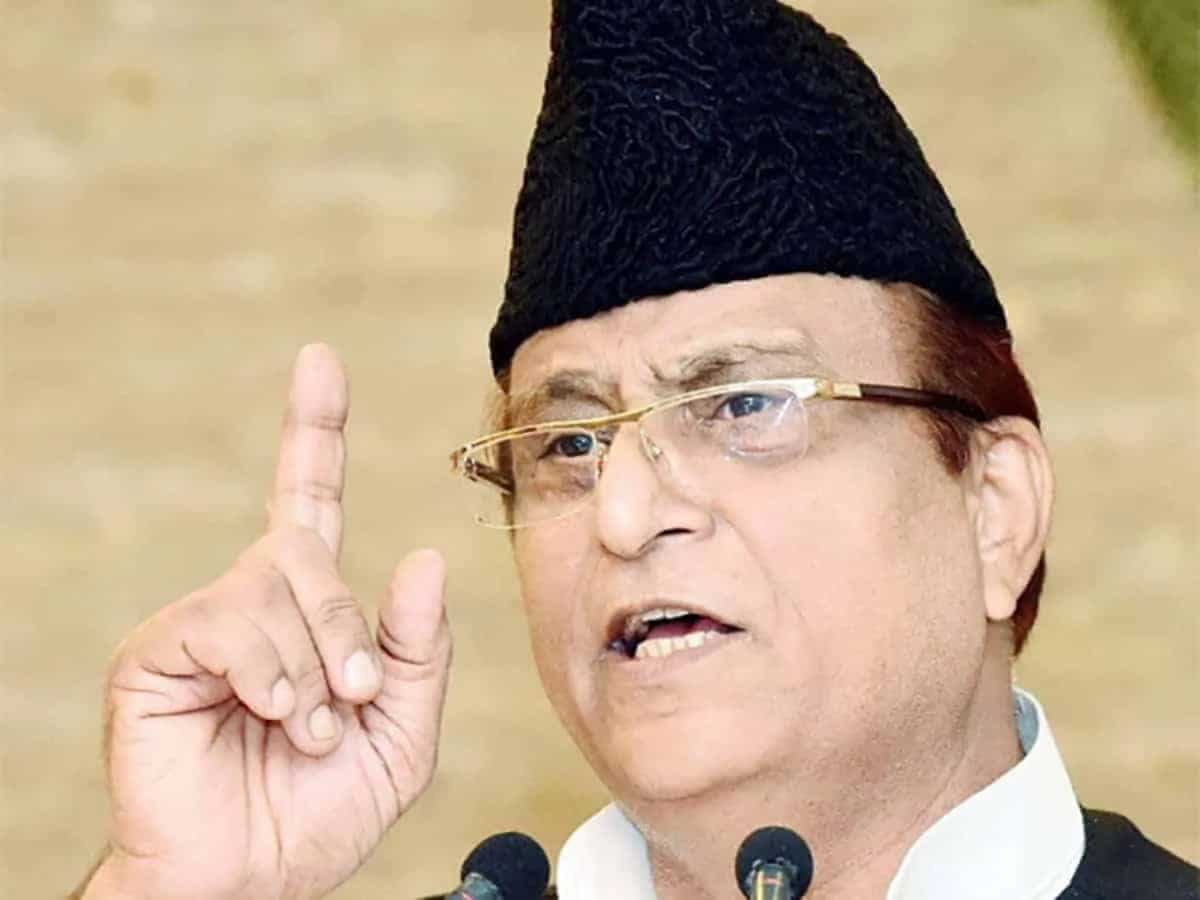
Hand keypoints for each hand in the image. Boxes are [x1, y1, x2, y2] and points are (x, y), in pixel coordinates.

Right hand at [86, 344, 451, 898]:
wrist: (250, 880)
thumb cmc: (320, 808)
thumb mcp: (402, 732)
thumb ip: (416, 651)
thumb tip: (419, 557)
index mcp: (308, 609)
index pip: (308, 498)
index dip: (314, 430)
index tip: (320, 362)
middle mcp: (253, 599)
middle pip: (310, 550)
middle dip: (347, 630)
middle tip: (353, 700)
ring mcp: (204, 622)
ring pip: (277, 586)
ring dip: (315, 668)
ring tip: (305, 727)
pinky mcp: (159, 652)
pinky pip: (232, 626)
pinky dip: (271, 677)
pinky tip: (269, 715)